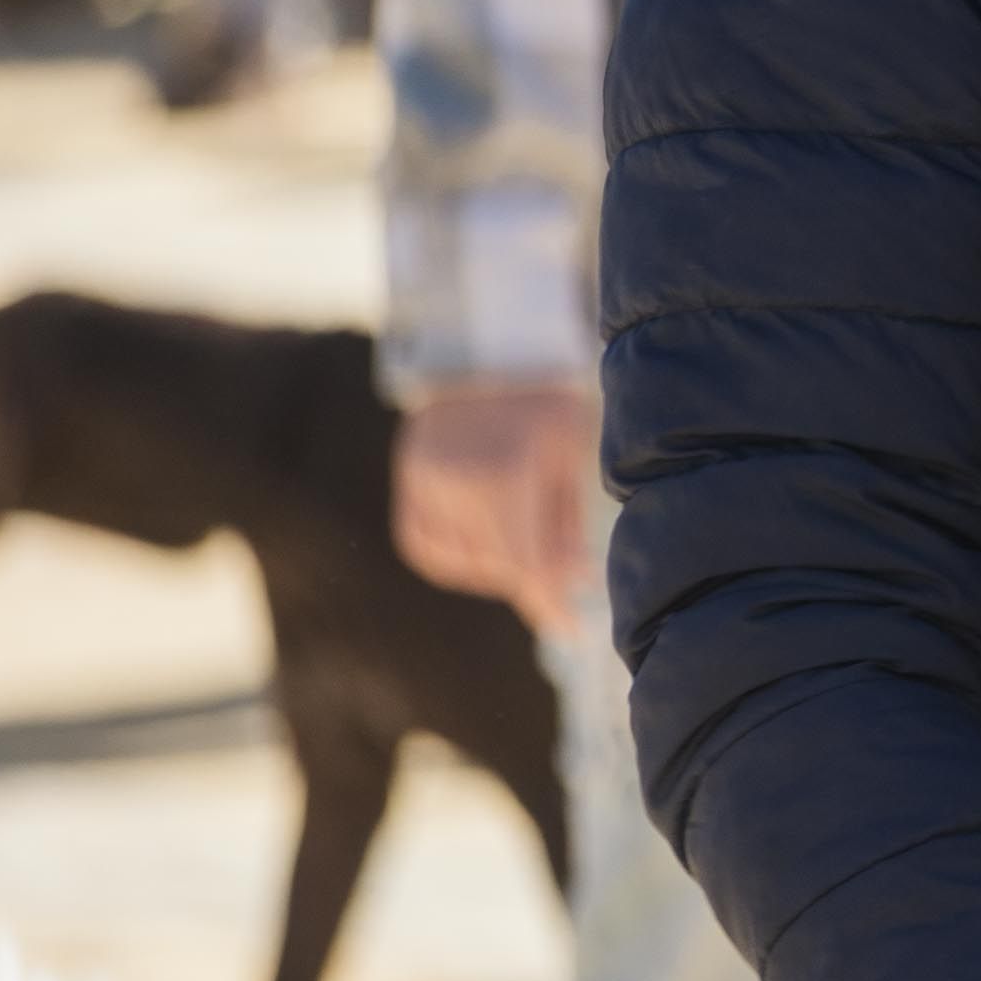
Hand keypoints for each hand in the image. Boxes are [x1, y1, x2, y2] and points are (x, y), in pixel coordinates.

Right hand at [393, 378, 599, 609]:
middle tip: (559, 579)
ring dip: (493, 572)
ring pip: (456, 561)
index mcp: (507, 475)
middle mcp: (457, 482)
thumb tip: (571, 584)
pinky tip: (481, 551)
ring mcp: (424, 480)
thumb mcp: (573, 455)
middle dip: (530, 581)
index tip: (570, 629)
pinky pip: (421, 542)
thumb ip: (568, 524)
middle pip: (494, 566)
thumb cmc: (548, 400)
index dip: (548, 602)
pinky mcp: (407, 477)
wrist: (490, 351)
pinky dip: (451, 559)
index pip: (526, 562)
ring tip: (525, 555)